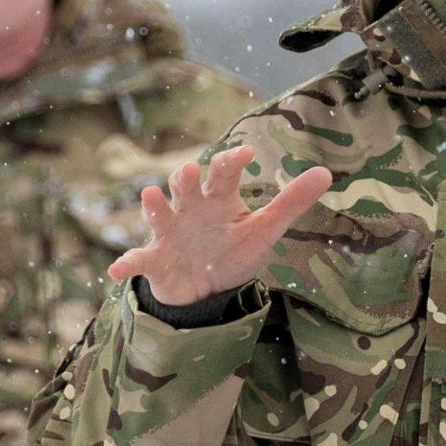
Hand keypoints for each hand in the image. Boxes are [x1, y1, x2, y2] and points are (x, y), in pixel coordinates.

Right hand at [106, 147, 333, 307]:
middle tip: (192, 169)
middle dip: (186, 178)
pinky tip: (119, 269)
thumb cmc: (233, 251)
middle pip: (185, 186)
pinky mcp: (155, 260)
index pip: (224, 174)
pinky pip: (139, 259)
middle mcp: (190, 209)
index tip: (246, 155)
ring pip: (159, 214)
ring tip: (151, 197)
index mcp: (218, 199)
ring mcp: (169, 233)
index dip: (232, 163)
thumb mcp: (265, 229)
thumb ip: (291, 202)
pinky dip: (127, 263)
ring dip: (154, 206)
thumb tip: (326, 173)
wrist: (207, 290)